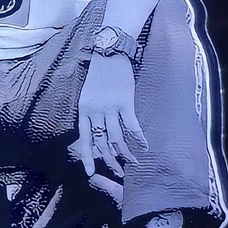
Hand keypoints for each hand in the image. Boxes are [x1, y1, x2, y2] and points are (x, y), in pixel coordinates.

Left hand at [69, 55, 147, 177]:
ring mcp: (110, 107)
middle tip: (118, 172)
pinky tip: (144, 146)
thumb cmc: (99, 76)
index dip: (87, 157)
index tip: (90, 173)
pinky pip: (131, 126)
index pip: (84, 139)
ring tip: (133, 162)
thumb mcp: (87, 96)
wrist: (109, 54)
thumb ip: (91, 115)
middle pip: (102, 142)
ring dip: (126, 152)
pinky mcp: (125, 102)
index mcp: (83, 111)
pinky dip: (138, 138)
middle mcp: (95, 111)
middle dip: (110, 160)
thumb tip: (97, 136)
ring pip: (116, 137)